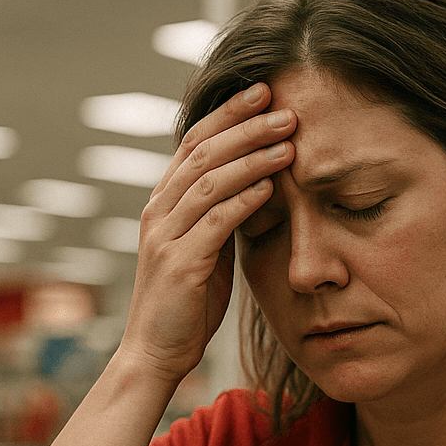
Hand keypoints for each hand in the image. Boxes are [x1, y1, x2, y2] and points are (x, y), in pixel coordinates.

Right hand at [118, 82, 296, 382]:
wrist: (156, 353)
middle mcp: (158, 211)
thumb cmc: (186, 304)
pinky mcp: (179, 265)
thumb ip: (221, 215)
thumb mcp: (206, 249)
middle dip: (245, 126)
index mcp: (164, 203)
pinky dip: (244, 201)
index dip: (228, 114)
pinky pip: (215, 223)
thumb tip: (258, 183)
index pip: (194, 142)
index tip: (264, 91)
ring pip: (209, 181)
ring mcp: (165, 237)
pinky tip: (271, 187)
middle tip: (285, 109)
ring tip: (289, 142)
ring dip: (252, 158)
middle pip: (203, 152)